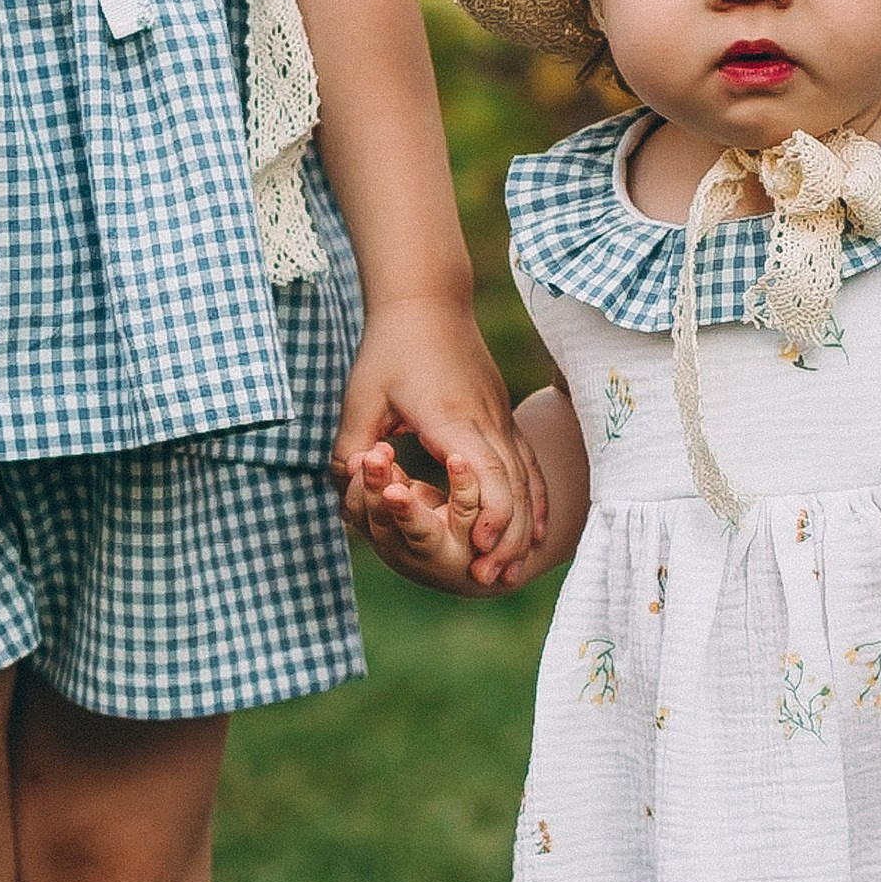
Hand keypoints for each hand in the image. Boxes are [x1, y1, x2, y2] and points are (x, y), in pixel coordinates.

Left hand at [330, 295, 546, 588]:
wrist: (427, 302)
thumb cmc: (389, 350)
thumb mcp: (360, 397)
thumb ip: (351, 445)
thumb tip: (345, 488)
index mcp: (451, 417)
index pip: (485, 472)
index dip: (488, 513)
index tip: (478, 548)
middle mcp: (485, 421)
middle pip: (513, 486)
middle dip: (506, 537)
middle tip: (492, 579)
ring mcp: (499, 419)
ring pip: (526, 478)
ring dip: (523, 526)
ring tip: (513, 570)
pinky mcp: (501, 418)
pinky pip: (527, 465)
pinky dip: (534, 500)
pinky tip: (535, 530)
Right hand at [341, 438, 504, 595]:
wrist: (488, 575)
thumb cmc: (440, 531)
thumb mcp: (412, 501)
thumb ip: (391, 480)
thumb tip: (360, 460)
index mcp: (383, 535)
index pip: (360, 508)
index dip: (359, 482)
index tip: (359, 456)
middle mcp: (404, 551)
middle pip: (380, 521)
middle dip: (373, 490)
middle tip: (370, 459)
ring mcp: (439, 552)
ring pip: (418, 529)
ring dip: (406, 508)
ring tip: (395, 490)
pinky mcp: (474, 543)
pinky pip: (466, 514)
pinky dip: (463, 488)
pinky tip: (457, 461)